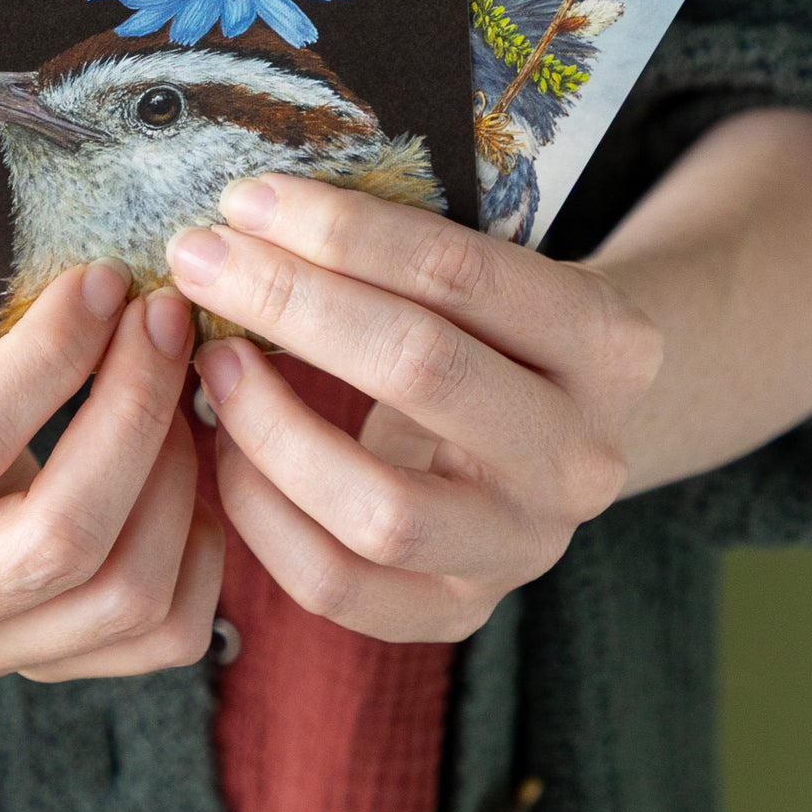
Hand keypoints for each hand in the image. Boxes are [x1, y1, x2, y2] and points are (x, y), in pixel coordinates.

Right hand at [0, 258, 222, 680]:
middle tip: (163, 322)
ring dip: (178, 475)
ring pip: (125, 594)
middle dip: (135, 411)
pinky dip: (200, 545)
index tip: (104, 281)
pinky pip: (163, 632)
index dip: (53, 355)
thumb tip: (109, 284)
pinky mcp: (36, 665)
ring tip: (175, 386)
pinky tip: (186, 465)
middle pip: (59, 540)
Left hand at [169, 176, 660, 642]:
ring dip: (270, 423)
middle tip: (203, 261)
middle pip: (420, 370)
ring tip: (213, 361)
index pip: (458, 272)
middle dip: (291, 304)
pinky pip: (336, 583)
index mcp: (608, 342)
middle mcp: (583, 456)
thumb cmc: (490, 333)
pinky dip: (261, 512)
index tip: (247, 200)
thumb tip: (250, 213)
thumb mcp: (487, 279)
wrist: (551, 440)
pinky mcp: (459, 610)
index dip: (341, 230)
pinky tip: (225, 446)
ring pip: (380, 506)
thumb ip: (396, 253)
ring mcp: (526, 546)